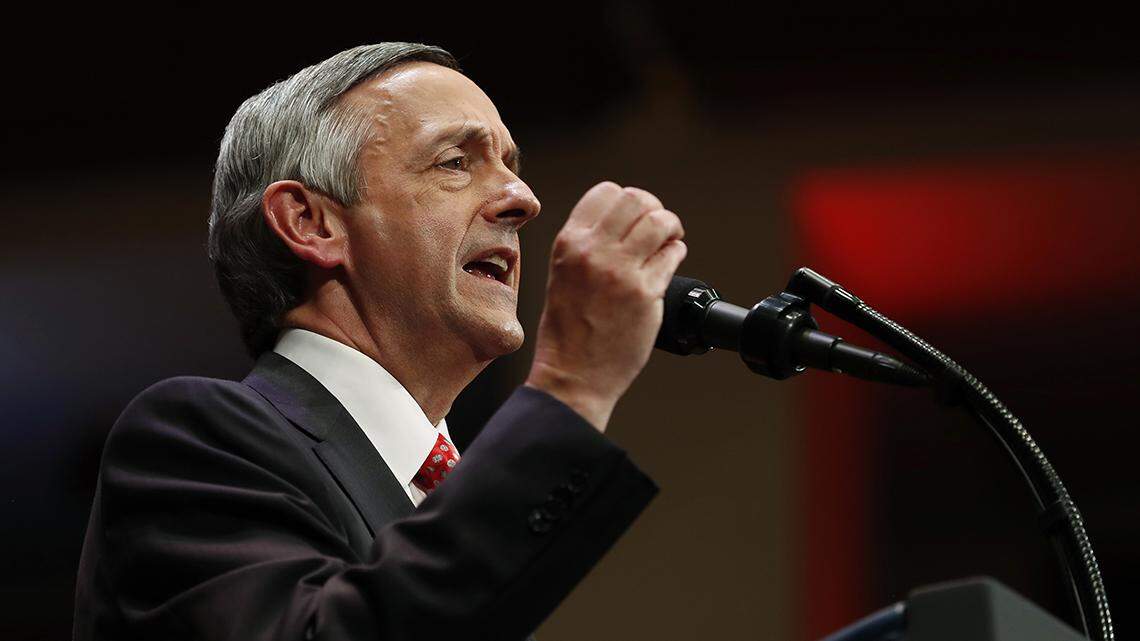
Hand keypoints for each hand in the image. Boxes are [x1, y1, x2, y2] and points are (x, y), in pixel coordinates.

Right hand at [525, 181, 686, 431]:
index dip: (627, 201)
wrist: (572, 375)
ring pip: (660, 221)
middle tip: (659, 228)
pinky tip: (669, 264)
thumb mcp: (563, 275)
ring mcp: (621, 272)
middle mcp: (593, 251)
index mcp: (569, 244)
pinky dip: (676, 253)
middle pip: (636, 199)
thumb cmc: (568, 332)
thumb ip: (588, 246)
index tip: (635, 218)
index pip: (606, 193)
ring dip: (671, 227)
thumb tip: (625, 223)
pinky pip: (673, 254)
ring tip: (669, 242)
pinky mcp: (646, 294)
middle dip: (653, 208)